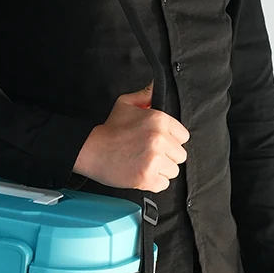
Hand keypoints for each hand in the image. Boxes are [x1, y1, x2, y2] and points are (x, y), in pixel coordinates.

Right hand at [74, 83, 189, 190]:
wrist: (91, 150)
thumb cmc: (108, 130)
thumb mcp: (125, 104)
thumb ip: (144, 96)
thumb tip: (154, 87)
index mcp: (158, 120)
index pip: (183, 137)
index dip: (171, 141)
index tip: (159, 143)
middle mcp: (159, 139)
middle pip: (180, 155)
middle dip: (167, 156)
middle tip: (148, 154)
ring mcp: (153, 159)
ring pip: (173, 171)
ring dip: (160, 170)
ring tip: (143, 163)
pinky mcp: (147, 177)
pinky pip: (163, 184)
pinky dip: (153, 183)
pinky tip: (141, 173)